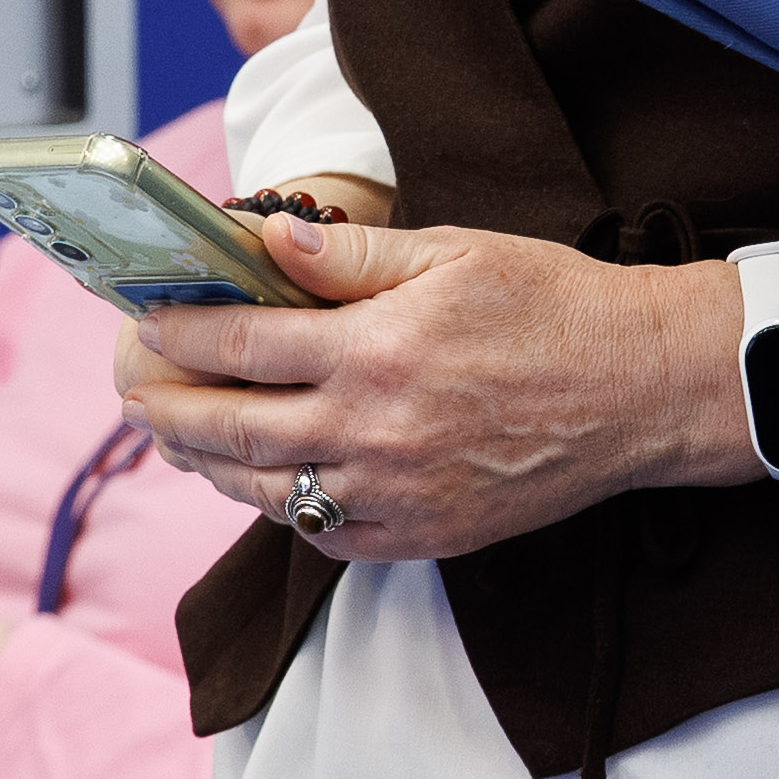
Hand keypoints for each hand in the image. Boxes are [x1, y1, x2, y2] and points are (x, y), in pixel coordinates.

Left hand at [109, 206, 736, 566]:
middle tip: (133, 391)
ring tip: (180, 437)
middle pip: (232, 430)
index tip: (144, 323)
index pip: (240, 347)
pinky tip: (272, 481)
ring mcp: (399, 493)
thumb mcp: (454, 252)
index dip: (178, 336)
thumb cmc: (555, 306)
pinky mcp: (427, 534)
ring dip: (210, 464)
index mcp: (377, 351)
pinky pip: (328, 535)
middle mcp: (377, 431)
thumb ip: (350, 257)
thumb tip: (263, 242)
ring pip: (269, 491)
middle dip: (166, 408)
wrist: (645, 389)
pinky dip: (288, 510)